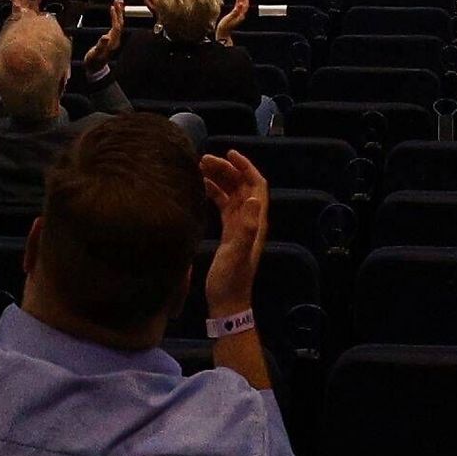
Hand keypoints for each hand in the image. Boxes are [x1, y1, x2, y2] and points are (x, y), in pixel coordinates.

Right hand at [196, 148, 270, 317]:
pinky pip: (224, 206)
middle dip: (227, 170)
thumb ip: (247, 228)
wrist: (227, 302)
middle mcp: (250, 220)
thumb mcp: (238, 253)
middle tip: (203, 160)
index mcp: (255, 221)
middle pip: (242, 186)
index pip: (256, 186)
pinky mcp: (228, 233)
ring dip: (219, 179)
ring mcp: (239, 226)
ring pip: (232, 194)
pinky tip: (201, 187)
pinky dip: (214, 193)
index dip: (246, 167)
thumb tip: (253, 198)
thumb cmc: (231, 279)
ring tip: (199, 168)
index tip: (229, 153)